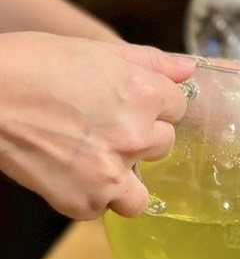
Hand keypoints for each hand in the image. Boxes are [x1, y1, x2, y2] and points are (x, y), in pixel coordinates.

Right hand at [0, 33, 194, 219]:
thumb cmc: (32, 64)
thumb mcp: (96, 49)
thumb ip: (149, 62)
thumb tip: (187, 69)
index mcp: (144, 93)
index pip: (178, 107)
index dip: (152, 104)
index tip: (128, 103)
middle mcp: (136, 135)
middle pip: (162, 145)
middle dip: (138, 138)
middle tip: (101, 127)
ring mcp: (112, 172)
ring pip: (141, 192)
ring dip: (123, 179)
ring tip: (93, 161)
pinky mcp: (83, 201)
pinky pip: (103, 208)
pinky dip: (89, 196)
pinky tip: (68, 172)